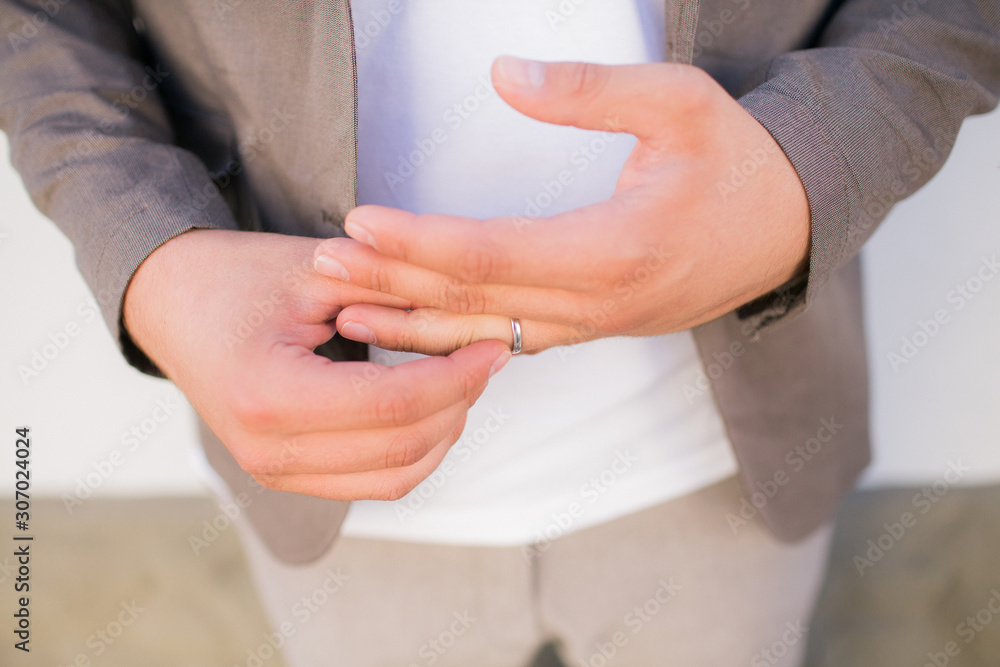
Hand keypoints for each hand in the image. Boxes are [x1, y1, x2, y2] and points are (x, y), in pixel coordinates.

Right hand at [123, 229, 510, 499]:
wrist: (172, 303)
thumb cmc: (236, 276)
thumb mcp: (318, 271)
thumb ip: (394, 296)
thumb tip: (473, 322)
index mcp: (269, 394)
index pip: (393, 404)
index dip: (457, 377)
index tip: (492, 346)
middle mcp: (268, 449)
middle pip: (401, 448)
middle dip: (459, 403)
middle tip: (486, 357)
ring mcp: (273, 471)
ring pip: (394, 477)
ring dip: (443, 433)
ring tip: (463, 380)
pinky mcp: (285, 475)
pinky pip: (371, 482)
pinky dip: (414, 451)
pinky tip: (432, 406)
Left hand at [312, 57, 810, 354]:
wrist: (785, 232)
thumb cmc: (737, 162)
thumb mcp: (680, 104)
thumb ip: (591, 90)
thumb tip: (504, 70)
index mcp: (617, 251)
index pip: (493, 254)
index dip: (419, 241)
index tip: (357, 222)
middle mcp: (597, 304)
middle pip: (474, 302)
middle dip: (393, 284)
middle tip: (321, 266)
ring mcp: (592, 325)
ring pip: (485, 333)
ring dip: (411, 322)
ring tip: (342, 311)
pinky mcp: (588, 327)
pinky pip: (507, 340)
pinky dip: (451, 336)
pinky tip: (408, 330)